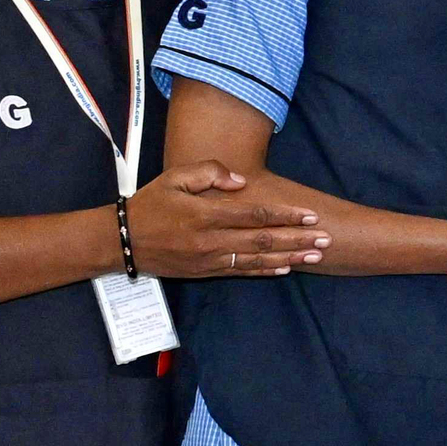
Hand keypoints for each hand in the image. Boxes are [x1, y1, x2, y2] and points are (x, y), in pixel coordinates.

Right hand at [125, 161, 330, 277]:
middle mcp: (211, 240)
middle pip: (264, 239)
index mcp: (205, 215)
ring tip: (316, 255)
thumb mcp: (174, 177)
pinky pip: (242, 271)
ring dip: (290, 257)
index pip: (255, 215)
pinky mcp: (206, 272)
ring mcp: (209, 259)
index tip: (311, 215)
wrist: (120, 241)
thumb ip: (208, 173)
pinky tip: (287, 268)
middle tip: (327, 238)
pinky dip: (266, 270)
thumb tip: (241, 181)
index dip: (286, 215)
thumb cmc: (149, 205)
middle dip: (298, 239)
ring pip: (257, 259)